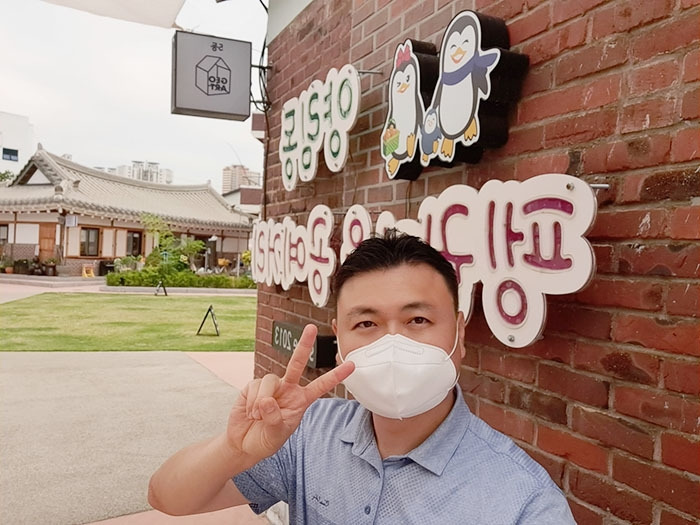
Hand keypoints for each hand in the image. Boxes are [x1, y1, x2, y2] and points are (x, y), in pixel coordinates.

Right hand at [225, 324, 354, 464]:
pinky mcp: (253, 386)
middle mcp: (288, 389)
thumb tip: (267, 400)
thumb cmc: (265, 440)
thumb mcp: (276, 435)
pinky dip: (252, 402)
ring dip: (262, 401)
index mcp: (301, 400)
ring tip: (258, 416)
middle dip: (304, 345)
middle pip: (296, 363)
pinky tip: (250, 413)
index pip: (321, 386)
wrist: (245, 444)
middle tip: (312, 328)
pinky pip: (255, 386)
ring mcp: (271, 386)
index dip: (336, 376)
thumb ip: (274, 419)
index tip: (352, 365)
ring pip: (270, 380)